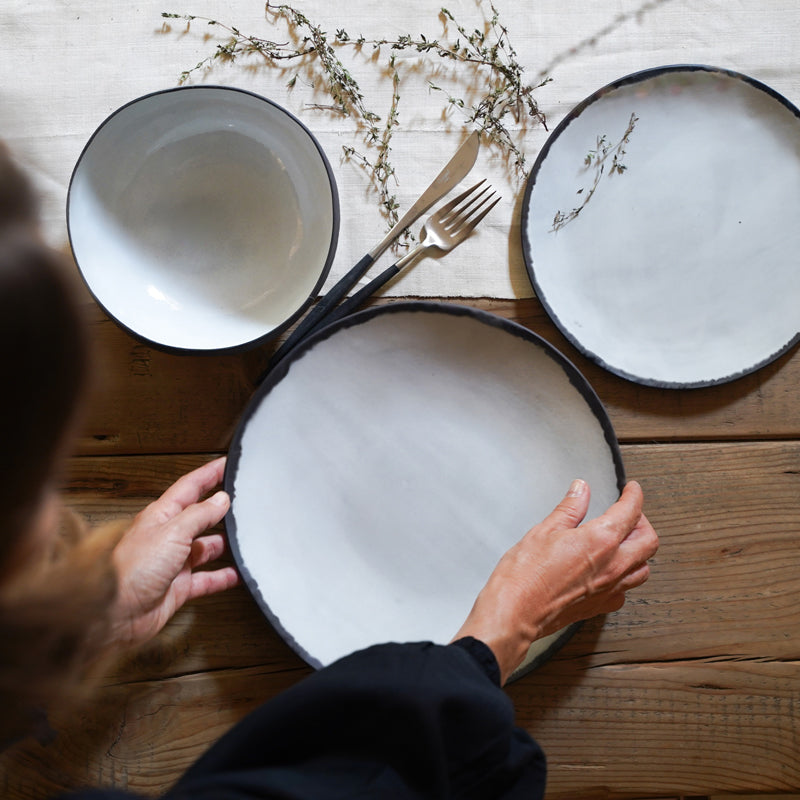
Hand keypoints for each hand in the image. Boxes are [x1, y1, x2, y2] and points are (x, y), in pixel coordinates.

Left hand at [108, 457, 239, 649]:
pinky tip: (237, 574)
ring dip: (225, 544)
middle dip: (220, 508)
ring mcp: (173, 562)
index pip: (189, 487)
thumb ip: (199, 514)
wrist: (114, 614)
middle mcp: (167, 537)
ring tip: (245, 539)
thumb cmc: (131, 570)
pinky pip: (206, 579)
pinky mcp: (178, 587)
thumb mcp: (171, 532)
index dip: (209, 474)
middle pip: (199, 516)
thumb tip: (221, 499)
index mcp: (161, 516)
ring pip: (206, 548)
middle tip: (243, 500)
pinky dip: (223, 577)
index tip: (227, 464)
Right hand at [453, 479, 657, 683]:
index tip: (631, 490)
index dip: (634, 496)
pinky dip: (625, 577)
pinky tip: (611, 571)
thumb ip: (570, 508)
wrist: (516, 611)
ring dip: (639, 551)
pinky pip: (626, 590)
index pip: (631, 511)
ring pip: (643, 568)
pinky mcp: (601, 606)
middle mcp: (613, 565)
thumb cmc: (525, 574)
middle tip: (629, 514)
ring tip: (625, 541)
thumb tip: (580, 490)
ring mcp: (610, 588)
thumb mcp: (545, 530)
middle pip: (649, 541)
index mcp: (601, 540)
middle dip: (643, 522)